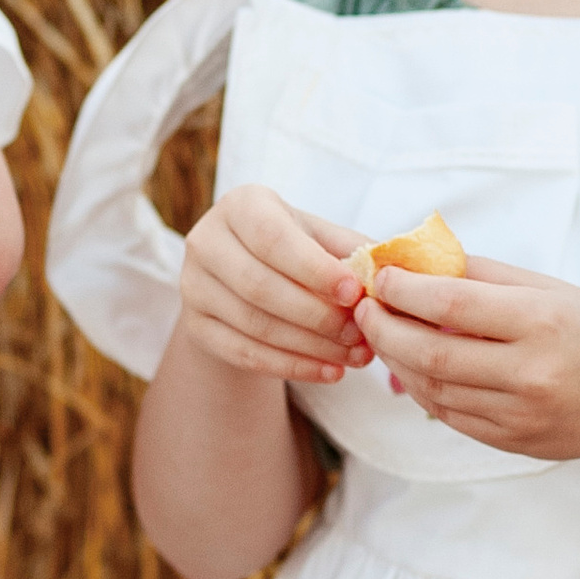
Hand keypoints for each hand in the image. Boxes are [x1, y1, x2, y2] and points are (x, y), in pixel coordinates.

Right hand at [178, 184, 374, 381]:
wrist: (243, 277)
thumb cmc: (294, 250)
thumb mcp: (320, 238)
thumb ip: (351, 251)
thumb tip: (386, 275)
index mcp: (240, 206)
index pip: (272, 238)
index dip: (314, 269)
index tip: (355, 292)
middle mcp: (206, 242)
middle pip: (259, 286)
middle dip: (316, 315)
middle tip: (361, 333)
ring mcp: (193, 287)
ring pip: (254, 325)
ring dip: (311, 346)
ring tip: (355, 356)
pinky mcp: (195, 327)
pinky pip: (244, 354)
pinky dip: (292, 367)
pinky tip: (330, 372)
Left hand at [352, 252, 579, 460]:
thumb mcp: (550, 290)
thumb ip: (484, 276)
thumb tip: (417, 260)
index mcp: (540, 322)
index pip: (451, 305)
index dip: (403, 290)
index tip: (379, 276)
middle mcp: (529, 373)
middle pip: (429, 353)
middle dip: (383, 328)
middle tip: (363, 308)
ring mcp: (517, 414)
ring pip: (430, 388)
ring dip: (394, 359)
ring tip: (381, 332)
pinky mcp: (509, 441)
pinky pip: (446, 414)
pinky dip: (419, 388)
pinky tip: (409, 366)